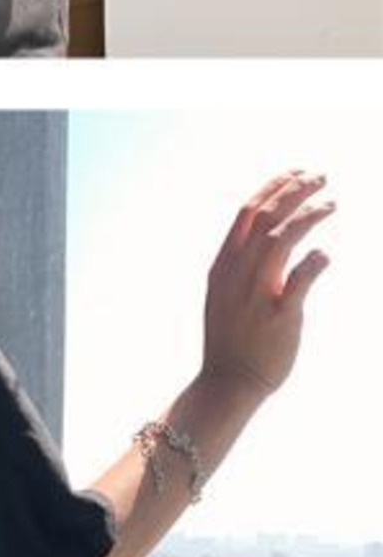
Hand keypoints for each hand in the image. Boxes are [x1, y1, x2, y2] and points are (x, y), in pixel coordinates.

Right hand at [201, 169, 333, 400]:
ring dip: (308, 215)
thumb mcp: (225, 293)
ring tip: (331, 203)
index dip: (273, 187)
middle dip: (294, 190)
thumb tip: (268, 237)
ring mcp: (256, 293)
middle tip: (320, 177)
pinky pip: (300, 280)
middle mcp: (238, 272)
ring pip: (281, 238)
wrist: (228, 383)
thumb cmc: (232, 339)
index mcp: (224, 264)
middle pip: (266, 216)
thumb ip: (242, 264)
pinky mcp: (279, 316)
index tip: (296, 173)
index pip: (248, 212)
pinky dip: (314, 261)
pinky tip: (325, 253)